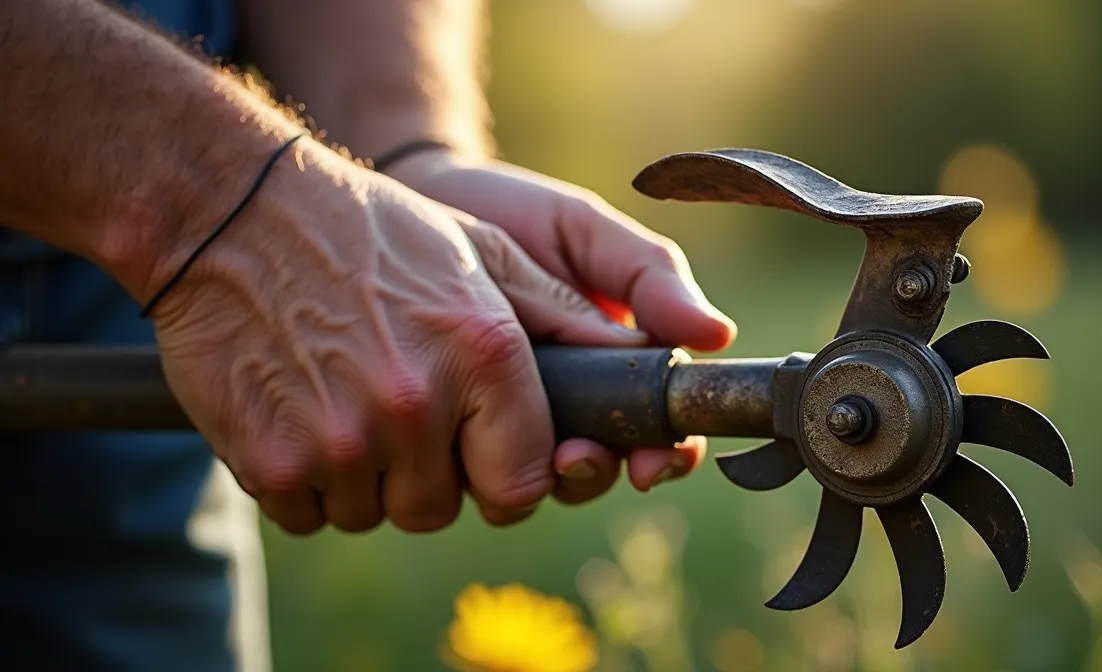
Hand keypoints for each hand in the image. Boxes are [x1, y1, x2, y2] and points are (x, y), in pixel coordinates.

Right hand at [144, 137, 650, 534]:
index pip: (527, 484)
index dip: (512, 474)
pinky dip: (307, 480)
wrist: (230, 211)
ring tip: (348, 394)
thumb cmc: (372, 229)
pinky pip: (309, 514)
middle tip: (404, 405)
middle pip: (446, 507)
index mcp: (483, 354)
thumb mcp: (485, 251)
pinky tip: (301, 409)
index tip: (489, 451)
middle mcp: (416, 405)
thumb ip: (567, 321)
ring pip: (376, 513)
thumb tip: (658, 357)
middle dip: (434, 472)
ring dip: (367, 476)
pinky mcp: (270, 463)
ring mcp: (339, 441)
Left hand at [381, 151, 737, 503]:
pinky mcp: (458, 428)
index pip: (665, 424)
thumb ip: (649, 277)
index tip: (656, 454)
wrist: (414, 202)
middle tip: (579, 456)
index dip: (669, 451)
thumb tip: (719, 336)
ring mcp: (518, 417)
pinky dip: (488, 468)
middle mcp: (577, 399)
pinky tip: (477, 447)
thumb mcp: (585, 232)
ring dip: (552, 478)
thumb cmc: (511, 213)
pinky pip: (482, 469)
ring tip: (537, 451)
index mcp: (622, 360)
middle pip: (611, 464)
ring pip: (551, 479)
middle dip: (604, 471)